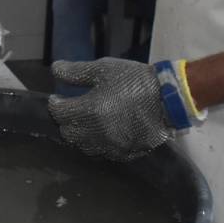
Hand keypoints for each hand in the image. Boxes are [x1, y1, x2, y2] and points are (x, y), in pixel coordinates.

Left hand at [47, 58, 172, 161]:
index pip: (58, 112)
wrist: (168, 98)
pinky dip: (98, 143)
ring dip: (80, 134)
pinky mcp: (124, 153)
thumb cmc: (134, 80)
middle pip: (67, 133)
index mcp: (90, 110)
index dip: (55, 103)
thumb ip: (75, 72)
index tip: (58, 98)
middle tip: (72, 109)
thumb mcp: (103, 69)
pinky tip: (103, 132)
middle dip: (66, 120)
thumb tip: (55, 70)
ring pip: (83, 146)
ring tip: (86, 121)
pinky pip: (103, 153)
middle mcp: (97, 132)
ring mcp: (111, 146)